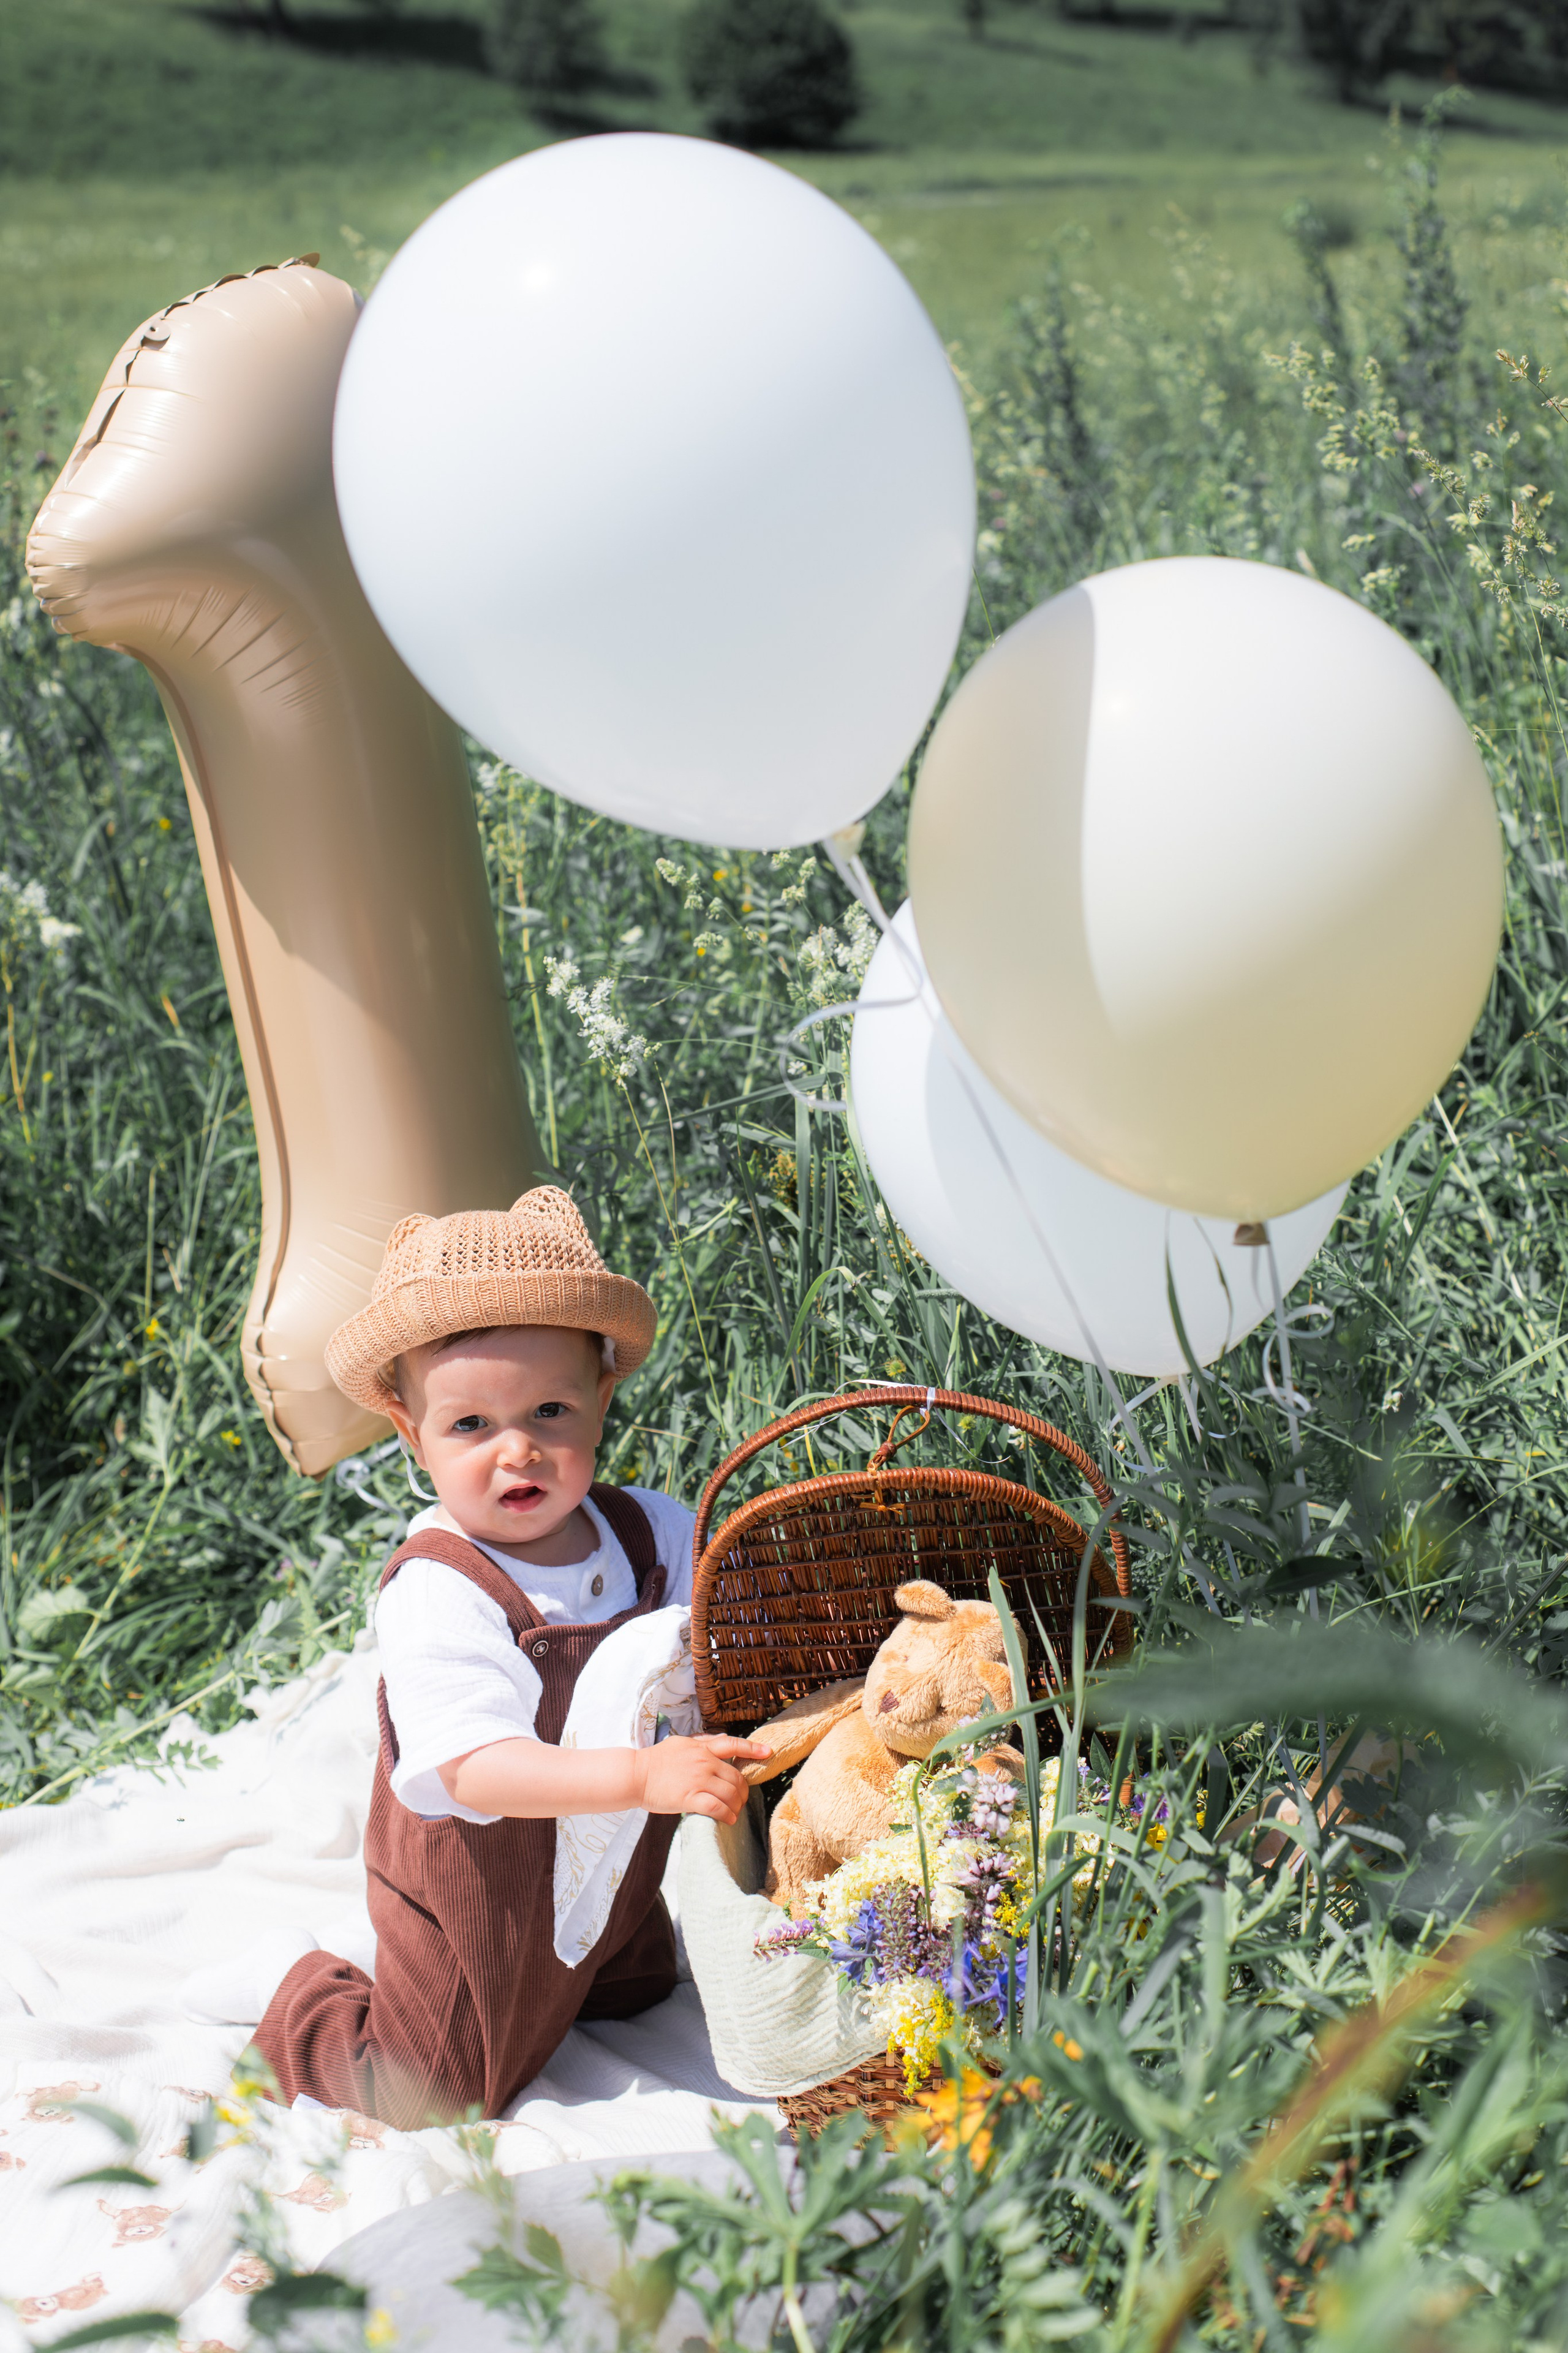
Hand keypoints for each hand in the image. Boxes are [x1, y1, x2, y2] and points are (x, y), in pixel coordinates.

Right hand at [634, 1734, 772, 1824]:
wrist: (636, 1774)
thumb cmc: (655, 1760)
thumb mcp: (680, 1743)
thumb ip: (701, 1744)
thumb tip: (718, 1741)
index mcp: (702, 1747)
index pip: (733, 1745)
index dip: (753, 1748)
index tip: (768, 1752)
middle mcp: (704, 1761)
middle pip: (736, 1777)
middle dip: (743, 1791)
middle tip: (741, 1800)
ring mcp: (698, 1780)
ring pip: (730, 1794)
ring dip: (737, 1805)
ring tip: (735, 1812)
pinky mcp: (690, 1798)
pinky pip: (717, 1808)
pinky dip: (727, 1815)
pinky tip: (729, 1819)